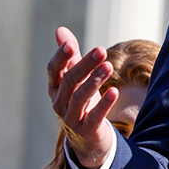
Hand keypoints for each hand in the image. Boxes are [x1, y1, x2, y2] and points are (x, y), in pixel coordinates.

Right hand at [47, 26, 115, 168]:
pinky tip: (114, 92)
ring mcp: (70, 118)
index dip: (61, 57)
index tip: (70, 44)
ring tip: (109, 66)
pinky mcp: (86, 131)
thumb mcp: (76, 78)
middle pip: (69, 81)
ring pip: (80, 98)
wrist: (88, 138)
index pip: (53, 70)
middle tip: (101, 50)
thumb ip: (71, 56)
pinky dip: (104, 104)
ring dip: (95, 81)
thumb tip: (60, 30)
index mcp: (55, 88)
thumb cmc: (81, 101)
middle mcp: (59, 103)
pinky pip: (94, 117)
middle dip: (85, 65)